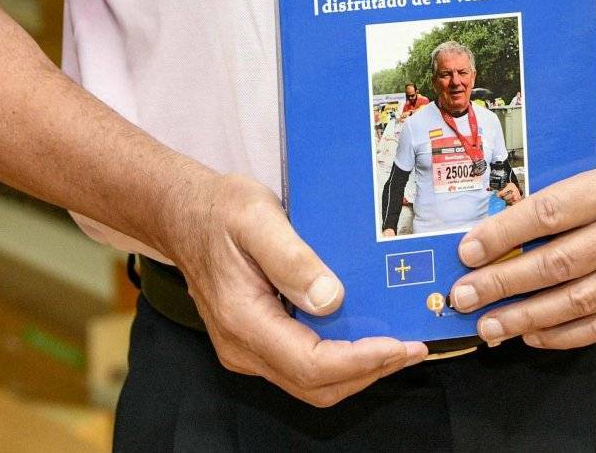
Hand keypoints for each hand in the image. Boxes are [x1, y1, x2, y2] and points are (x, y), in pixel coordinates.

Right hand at [161, 171, 426, 404]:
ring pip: (311, 383)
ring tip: (398, 345)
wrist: (181, 214)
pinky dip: (340, 361)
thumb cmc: (218, 209)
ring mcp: (247, 348)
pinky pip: (302, 366)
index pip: (311, 364)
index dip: (361, 362)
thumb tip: (332, 299)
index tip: (400, 345)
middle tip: (413, 348)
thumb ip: (292, 258)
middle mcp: (243, 346)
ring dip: (358, 371)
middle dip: (370, 372)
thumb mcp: (255, 215)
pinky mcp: (255, 341)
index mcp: (242, 319)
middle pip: (316, 386)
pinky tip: (366, 336)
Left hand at [446, 121, 595, 350]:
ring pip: (579, 302)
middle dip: (504, 284)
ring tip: (489, 326)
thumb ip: (558, 178)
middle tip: (465, 297)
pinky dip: (567, 335)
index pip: (550, 214)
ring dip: (528, 319)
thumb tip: (498, 210)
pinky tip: (533, 335)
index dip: (504, 235)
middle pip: (559, 264)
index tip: (468, 251)